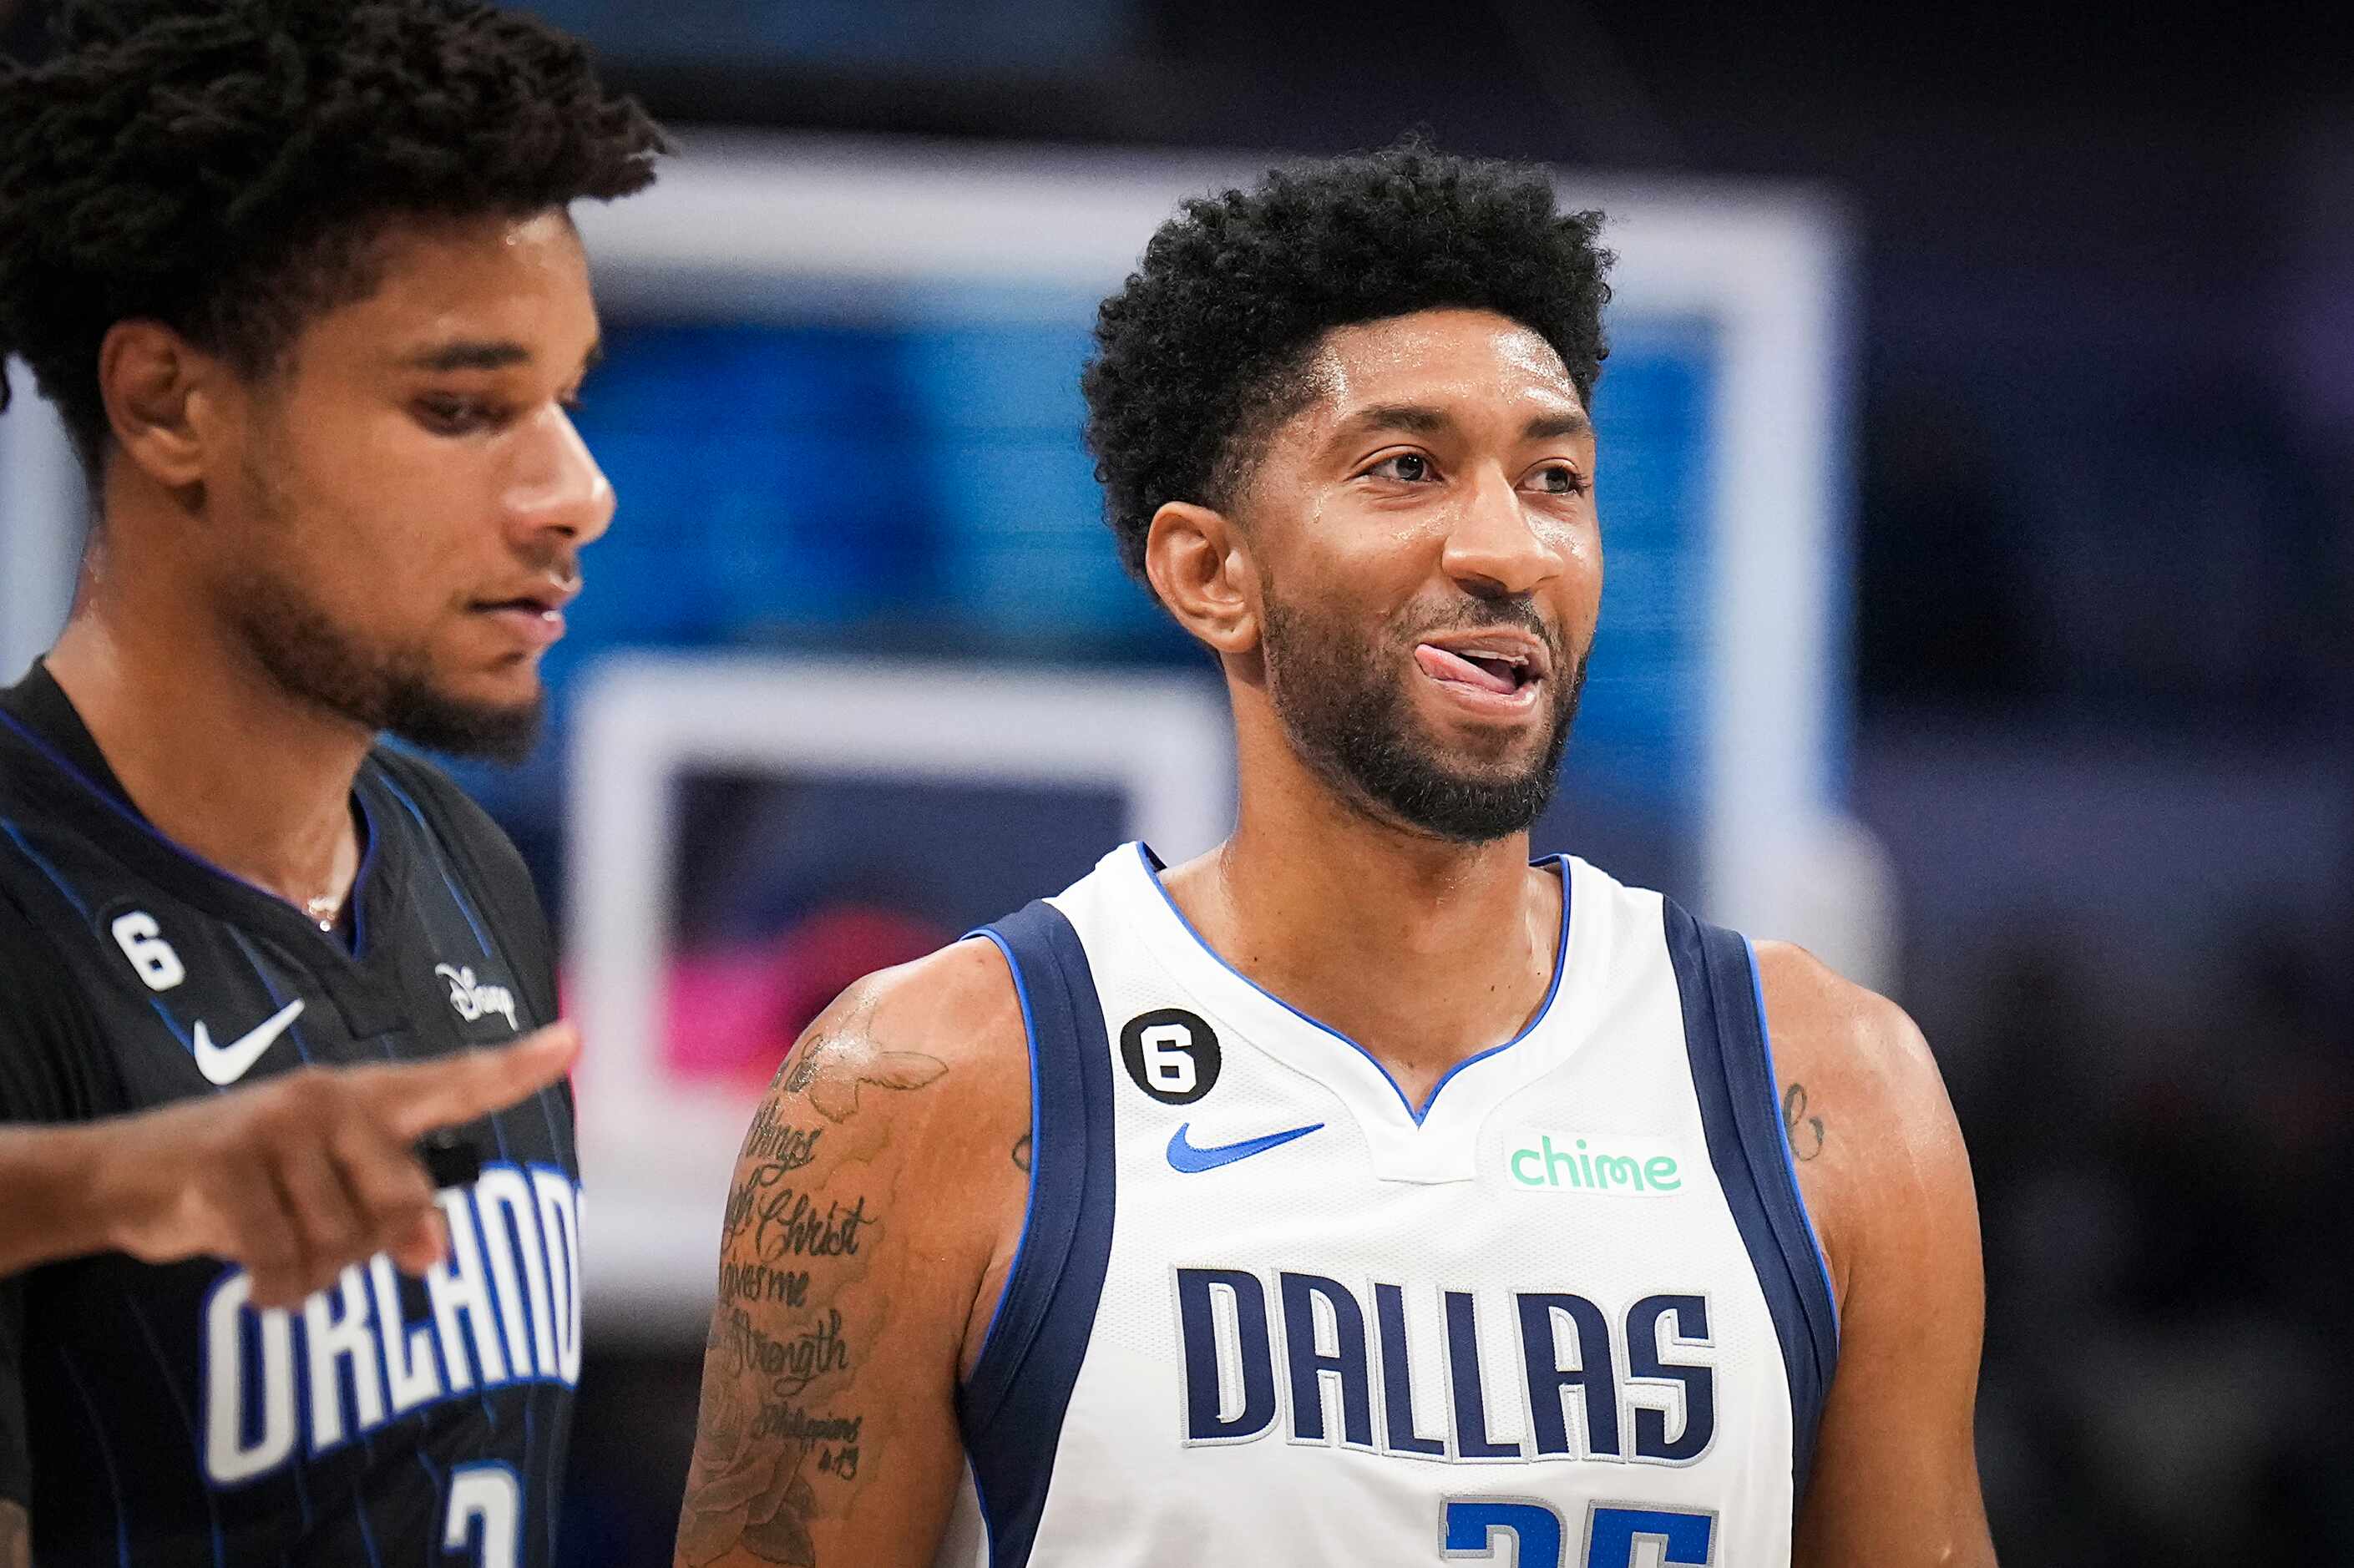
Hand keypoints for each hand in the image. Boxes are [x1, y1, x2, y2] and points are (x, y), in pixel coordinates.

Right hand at [91, 1023, 577, 1307]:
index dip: (515, 1067)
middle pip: (400, 1205)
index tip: (572, 1041)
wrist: (125, 1175)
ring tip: (274, 1242)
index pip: (455, 1081)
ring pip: (339, 1245)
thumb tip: (435, 1252)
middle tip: (325, 1243)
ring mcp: (275, 1126)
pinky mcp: (225, 1165)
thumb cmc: (253, 1182)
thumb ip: (394, 1209)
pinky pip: (281, 1261)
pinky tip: (254, 1279)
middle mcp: (329, 1099)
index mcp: (367, 1097)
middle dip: (372, 1248)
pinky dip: (274, 1288)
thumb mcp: (330, 1185)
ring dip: (310, 1272)